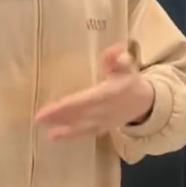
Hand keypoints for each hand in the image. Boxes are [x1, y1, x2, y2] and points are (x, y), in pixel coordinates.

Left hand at [35, 43, 154, 140]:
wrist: (147, 103)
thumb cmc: (131, 81)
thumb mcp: (127, 66)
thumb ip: (117, 59)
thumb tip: (115, 49)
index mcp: (109, 93)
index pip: (85, 100)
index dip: (67, 105)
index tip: (50, 107)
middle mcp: (105, 110)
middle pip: (80, 115)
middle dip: (59, 117)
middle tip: (38, 119)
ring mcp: (104, 121)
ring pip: (82, 127)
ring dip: (63, 129)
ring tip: (46, 132)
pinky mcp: (103, 128)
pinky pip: (86, 133)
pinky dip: (72, 136)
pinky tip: (54, 137)